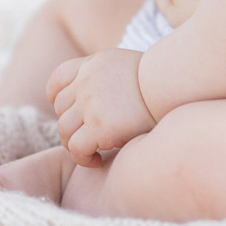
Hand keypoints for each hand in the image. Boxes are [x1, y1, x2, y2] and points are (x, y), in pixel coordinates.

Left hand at [46, 49, 155, 164]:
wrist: (169, 84)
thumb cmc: (155, 81)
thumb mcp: (122, 65)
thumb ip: (103, 76)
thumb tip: (99, 97)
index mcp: (91, 65)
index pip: (58, 79)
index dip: (56, 98)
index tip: (69, 112)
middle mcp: (85, 82)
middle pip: (60, 109)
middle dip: (70, 126)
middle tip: (87, 138)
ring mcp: (90, 104)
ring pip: (63, 130)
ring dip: (74, 145)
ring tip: (91, 152)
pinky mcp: (100, 126)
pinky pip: (76, 148)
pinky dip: (82, 158)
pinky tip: (97, 160)